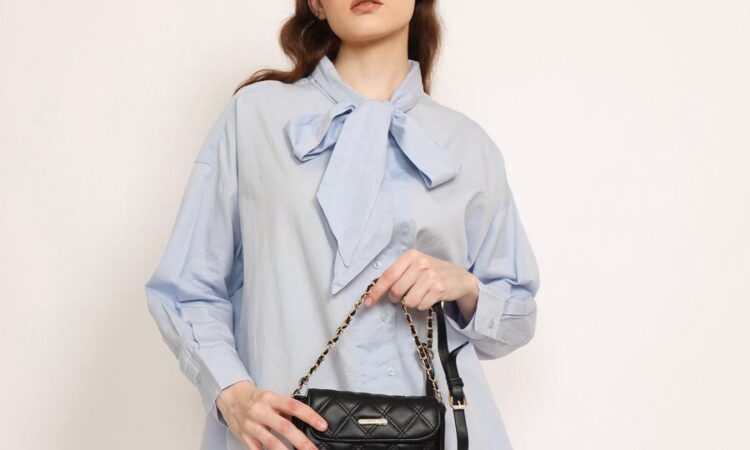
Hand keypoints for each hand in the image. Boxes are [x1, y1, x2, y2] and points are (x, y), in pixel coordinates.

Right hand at [215, 380, 327, 449]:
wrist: (230, 398)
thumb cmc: (255, 398)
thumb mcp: (271, 398)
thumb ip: (285, 409)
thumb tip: (304, 422)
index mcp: (271, 398)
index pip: (294, 406)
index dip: (309, 416)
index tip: (323, 426)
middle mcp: (261, 411)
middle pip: (284, 427)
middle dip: (301, 441)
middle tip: (314, 449)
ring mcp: (251, 425)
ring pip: (271, 442)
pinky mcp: (244, 437)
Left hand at [364, 248, 479, 319]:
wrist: (459, 277)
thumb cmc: (432, 272)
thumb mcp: (415, 265)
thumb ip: (398, 274)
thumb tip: (375, 292)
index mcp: (411, 256)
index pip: (388, 275)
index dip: (376, 290)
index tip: (368, 301)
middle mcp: (420, 264)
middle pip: (396, 290)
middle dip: (396, 298)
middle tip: (404, 295)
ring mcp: (431, 276)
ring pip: (408, 300)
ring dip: (411, 302)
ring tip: (420, 294)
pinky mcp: (439, 289)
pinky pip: (420, 305)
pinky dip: (422, 305)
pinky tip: (429, 297)